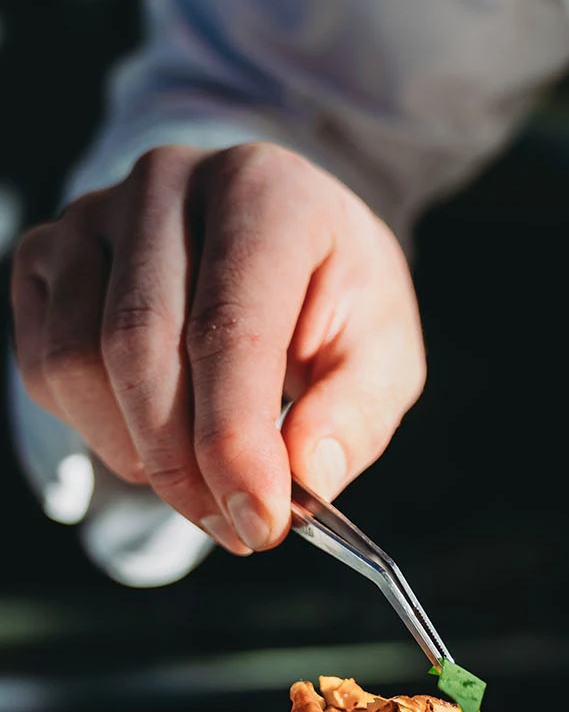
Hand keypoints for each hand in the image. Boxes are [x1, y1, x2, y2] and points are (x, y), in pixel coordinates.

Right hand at [11, 143, 424, 553]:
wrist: (285, 241)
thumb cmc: (337, 298)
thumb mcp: (383, 351)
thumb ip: (354, 412)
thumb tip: (307, 479)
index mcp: (266, 193)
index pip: (229, 328)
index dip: (236, 440)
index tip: (261, 522)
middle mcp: (168, 183)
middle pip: (139, 345)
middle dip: (185, 463)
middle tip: (236, 528)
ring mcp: (93, 212)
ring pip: (76, 361)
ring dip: (137, 454)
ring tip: (205, 488)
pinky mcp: (49, 254)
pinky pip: (42, 365)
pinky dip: (95, 428)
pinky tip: (156, 439)